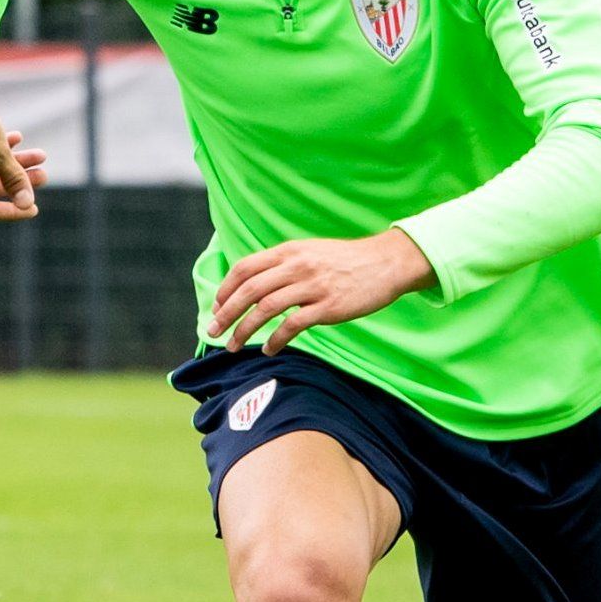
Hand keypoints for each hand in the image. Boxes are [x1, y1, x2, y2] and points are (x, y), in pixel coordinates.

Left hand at [211, 229, 437, 354]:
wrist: (386, 263)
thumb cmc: (347, 261)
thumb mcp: (311, 252)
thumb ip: (285, 263)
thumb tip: (257, 282)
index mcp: (289, 251)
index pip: (244, 268)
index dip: (225, 289)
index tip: (216, 308)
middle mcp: (297, 265)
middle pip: (249, 290)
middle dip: (226, 313)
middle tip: (213, 332)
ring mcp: (312, 286)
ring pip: (266, 309)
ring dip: (245, 330)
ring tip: (234, 345)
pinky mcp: (328, 307)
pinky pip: (293, 325)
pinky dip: (276, 340)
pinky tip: (270, 350)